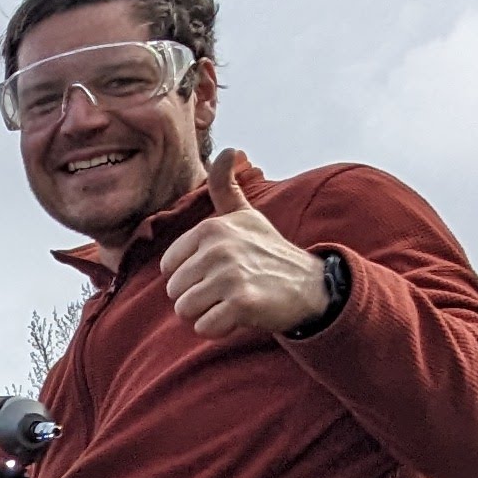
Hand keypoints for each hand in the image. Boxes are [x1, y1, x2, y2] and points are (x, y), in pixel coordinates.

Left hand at [162, 151, 334, 344]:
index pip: (168, 268)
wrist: (309, 286)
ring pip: (185, 311)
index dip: (190, 277)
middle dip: (197, 298)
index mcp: (211, 228)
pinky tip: (240, 315)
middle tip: (227, 289)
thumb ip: (225, 186)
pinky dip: (219, 329)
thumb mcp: (245, 214)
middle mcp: (218, 248)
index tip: (218, 271)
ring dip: (206, 314)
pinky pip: (204, 328)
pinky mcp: (242, 303)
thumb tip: (228, 148)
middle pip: (174, 292)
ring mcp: (230, 275)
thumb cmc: (268, 252)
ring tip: (232, 301)